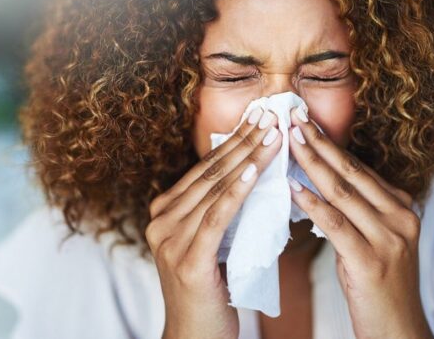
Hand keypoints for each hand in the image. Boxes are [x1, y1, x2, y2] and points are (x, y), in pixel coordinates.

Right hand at [146, 107, 281, 338]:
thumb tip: (251, 174)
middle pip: (209, 173)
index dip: (233, 141)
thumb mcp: (210, 243)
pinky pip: (217, 217)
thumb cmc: (208, 291)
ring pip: (215, 189)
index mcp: (164, 213)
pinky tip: (255, 171)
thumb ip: (219, 211)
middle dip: (243, 141)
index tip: (259, 119)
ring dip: (248, 159)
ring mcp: (170, 240)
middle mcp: (160, 221)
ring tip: (272, 136)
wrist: (195, 338)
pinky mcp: (187, 260)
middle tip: (270, 115)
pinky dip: (237, 191)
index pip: (204, 169)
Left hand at [286, 107, 433, 338]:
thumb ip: (353, 210)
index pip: (360, 168)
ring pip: (342, 192)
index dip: (330, 143)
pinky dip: (313, 202)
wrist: (399, 330)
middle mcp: (400, 217)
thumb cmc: (378, 285)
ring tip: (288, 140)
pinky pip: (336, 223)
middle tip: (293, 116)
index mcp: (401, 207)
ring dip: (312, 162)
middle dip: (319, 142)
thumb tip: (316, 180)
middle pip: (352, 172)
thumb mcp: (372, 239)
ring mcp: (389, 238)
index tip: (305, 121)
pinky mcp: (370, 260)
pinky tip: (292, 187)